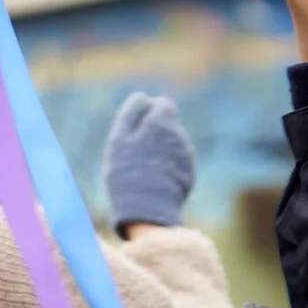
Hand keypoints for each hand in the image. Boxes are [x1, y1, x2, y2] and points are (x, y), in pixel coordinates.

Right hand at [103, 93, 194, 234]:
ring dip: (160, 148)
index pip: (160, 104)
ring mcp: (185, 154)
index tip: (134, 126)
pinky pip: (177, 161)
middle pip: (169, 123)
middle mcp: (177, 135)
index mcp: (161, 122)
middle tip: (138, 146)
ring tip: (143, 167)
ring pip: (172, 142)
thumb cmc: (127, 172)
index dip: (147, 111)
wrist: (148, 209)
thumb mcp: (118, 140)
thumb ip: (130, 115)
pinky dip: (166, 165)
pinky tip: (153, 179)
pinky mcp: (188, 171)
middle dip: (156, 129)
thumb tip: (142, 98)